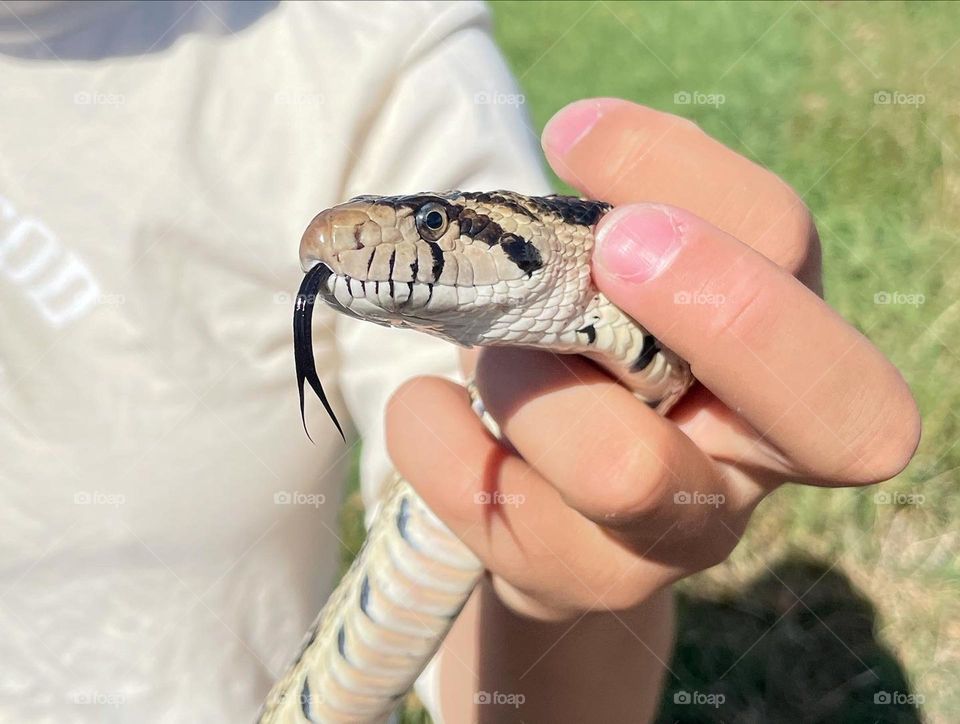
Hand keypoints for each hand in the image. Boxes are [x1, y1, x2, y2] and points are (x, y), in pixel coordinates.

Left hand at [386, 98, 920, 621]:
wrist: (538, 495)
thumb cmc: (584, 360)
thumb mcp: (616, 285)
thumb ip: (631, 218)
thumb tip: (584, 140)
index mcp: (788, 358)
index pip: (803, 261)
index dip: (708, 192)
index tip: (574, 139)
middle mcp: (755, 465)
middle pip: (823, 411)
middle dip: (722, 307)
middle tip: (611, 243)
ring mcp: (671, 544)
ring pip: (622, 464)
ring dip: (524, 374)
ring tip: (485, 352)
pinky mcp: (573, 582)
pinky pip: (482, 496)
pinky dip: (428, 430)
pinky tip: (428, 407)